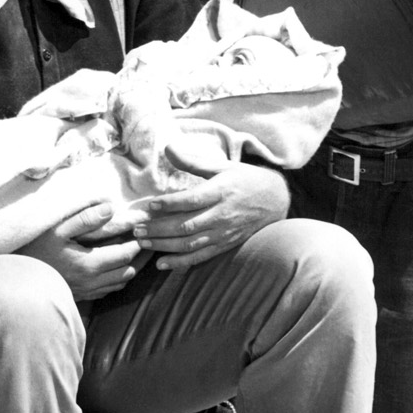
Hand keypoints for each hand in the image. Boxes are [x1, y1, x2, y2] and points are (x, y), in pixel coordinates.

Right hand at [19, 201, 142, 301]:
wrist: (17, 279)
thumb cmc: (36, 250)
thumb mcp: (57, 229)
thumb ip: (85, 218)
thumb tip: (110, 209)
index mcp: (90, 264)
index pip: (125, 255)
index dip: (137, 243)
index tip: (140, 231)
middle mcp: (92, 282)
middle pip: (127, 272)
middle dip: (137, 258)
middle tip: (140, 241)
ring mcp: (87, 291)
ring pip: (119, 284)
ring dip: (127, 269)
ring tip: (129, 253)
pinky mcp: (81, 296)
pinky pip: (107, 291)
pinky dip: (115, 279)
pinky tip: (110, 267)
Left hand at [133, 162, 289, 271]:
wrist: (275, 200)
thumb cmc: (244, 179)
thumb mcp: (222, 166)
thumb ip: (193, 160)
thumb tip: (168, 148)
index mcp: (220, 192)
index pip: (191, 200)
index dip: (169, 204)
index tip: (149, 205)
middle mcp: (221, 215)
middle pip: (186, 225)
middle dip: (159, 228)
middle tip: (136, 229)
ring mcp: (223, 233)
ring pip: (190, 243)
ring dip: (164, 245)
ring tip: (142, 243)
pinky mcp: (225, 245)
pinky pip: (201, 257)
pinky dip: (180, 263)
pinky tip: (161, 264)